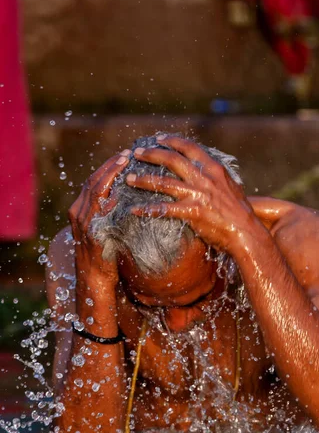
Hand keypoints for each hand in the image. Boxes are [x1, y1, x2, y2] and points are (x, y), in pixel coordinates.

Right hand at [68, 151, 129, 286]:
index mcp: (79, 209)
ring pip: (95, 189)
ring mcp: (83, 221)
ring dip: (110, 173)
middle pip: (93, 180)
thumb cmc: (105, 256)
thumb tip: (128, 200)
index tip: (122, 156)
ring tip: (125, 161)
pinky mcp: (90, 231)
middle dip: (110, 165)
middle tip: (127, 153)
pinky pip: (99, 208)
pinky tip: (122, 185)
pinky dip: (109, 194)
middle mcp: (78, 212)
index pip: (93, 181)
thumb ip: (111, 214)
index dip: (107, 167)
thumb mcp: (105, 230)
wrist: (94, 279)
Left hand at [125, 136, 259, 254]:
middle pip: (172, 160)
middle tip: (136, 152)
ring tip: (128, 178)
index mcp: (214, 168)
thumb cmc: (239, 212)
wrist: (246, 231)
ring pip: (163, 182)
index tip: (158, 138)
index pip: (189, 147)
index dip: (171, 141)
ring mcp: (197, 194)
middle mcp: (204, 178)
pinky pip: (163, 209)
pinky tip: (134, 210)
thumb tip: (205, 169)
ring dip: (143, 179)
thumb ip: (215, 176)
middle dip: (151, 154)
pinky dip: (146, 209)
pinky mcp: (192, 212)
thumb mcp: (230, 186)